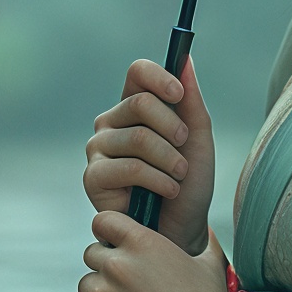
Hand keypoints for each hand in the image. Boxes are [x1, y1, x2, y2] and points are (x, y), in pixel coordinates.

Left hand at [76, 211, 237, 291]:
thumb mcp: (210, 265)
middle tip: (132, 286)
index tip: (118, 244)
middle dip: (107, 265)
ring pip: (86, 285)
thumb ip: (203, 241)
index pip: (103, 221)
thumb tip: (203, 230)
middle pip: (92, 254)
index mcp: (142, 243)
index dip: (109, 232)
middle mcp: (117, 265)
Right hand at [84, 57, 216, 254]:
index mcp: (135, 107)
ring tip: (179, 178)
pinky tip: (167, 192)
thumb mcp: (199, 141)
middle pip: (140, 103)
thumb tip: (186, 59)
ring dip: (171, 160)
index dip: (158, 77)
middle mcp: (112, 123)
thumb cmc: (189, 186)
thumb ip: (191, 101)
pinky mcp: (93, 177)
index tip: (179, 94)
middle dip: (173, 127)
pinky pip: (129, 166)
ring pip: (138, 137)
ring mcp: (99, 149)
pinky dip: (158, 180)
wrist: (181, 232)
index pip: (137, 72)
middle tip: (186, 148)